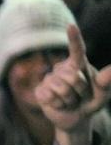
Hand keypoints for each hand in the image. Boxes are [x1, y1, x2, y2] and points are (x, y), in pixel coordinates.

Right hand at [35, 25, 110, 144]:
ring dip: (69, 100)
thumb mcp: (103, 94)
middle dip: (79, 91)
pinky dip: (57, 104)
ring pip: (61, 88)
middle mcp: (62, 68)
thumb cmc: (91, 102)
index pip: (77, 50)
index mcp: (79, 64)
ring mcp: (49, 79)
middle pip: (72, 77)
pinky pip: (49, 96)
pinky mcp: (40, 90)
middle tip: (79, 96)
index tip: (71, 26)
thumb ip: (106, 82)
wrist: (76, 118)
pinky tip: (58, 104)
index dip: (74, 38)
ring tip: (69, 101)